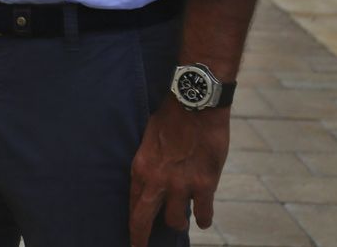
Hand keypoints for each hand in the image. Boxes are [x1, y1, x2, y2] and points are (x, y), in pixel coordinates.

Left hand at [128, 103, 229, 246]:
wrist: (196, 104)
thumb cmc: (171, 117)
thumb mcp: (149, 139)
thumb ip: (150, 163)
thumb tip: (151, 181)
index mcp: (140, 168)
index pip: (132, 204)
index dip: (132, 222)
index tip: (133, 234)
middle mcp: (157, 180)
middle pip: (144, 219)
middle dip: (140, 238)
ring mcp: (181, 185)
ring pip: (176, 221)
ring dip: (179, 221)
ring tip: (182, 218)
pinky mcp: (205, 185)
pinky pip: (204, 215)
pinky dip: (204, 219)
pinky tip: (204, 219)